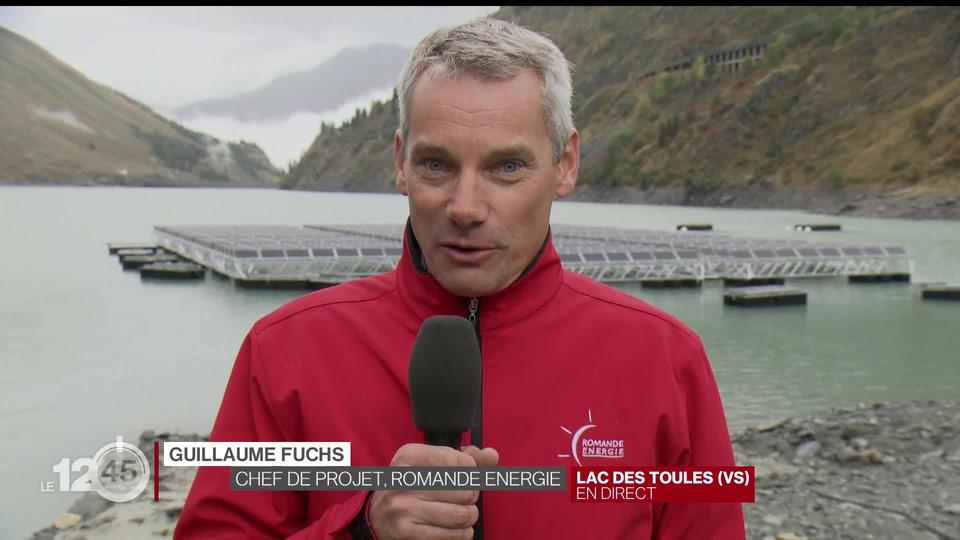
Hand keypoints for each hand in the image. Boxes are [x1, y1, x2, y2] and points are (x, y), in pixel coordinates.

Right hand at [368, 443, 498, 539]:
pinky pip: (453, 535)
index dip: (471, 471)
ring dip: (470, 516)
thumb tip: (492, 455)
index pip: (457, 460)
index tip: (467, 476)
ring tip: (464, 513)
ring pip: (461, 514)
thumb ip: (465, 457)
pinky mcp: (407, 532)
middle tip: (465, 497)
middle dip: (472, 495)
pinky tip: (456, 528)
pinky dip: (463, 533)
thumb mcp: (431, 464)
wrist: (378, 517)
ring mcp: (403, 508)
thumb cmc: (414, 487)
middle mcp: (403, 480)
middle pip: (463, 489)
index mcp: (408, 456)